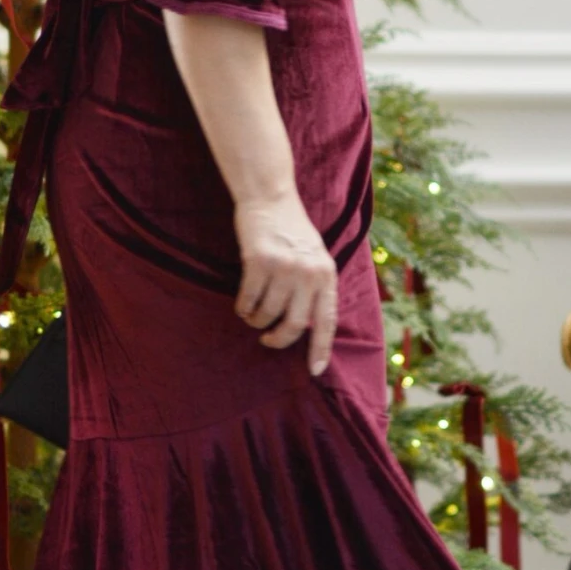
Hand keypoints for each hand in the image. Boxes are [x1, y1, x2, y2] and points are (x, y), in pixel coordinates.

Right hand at [233, 191, 337, 375]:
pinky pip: (248, 299)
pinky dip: (243, 307)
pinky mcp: (258, 261)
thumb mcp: (316, 257)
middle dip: (279, 340)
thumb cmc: (292, 231)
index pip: (327, 321)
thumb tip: (309, 325)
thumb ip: (316, 286)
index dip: (321, 349)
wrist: (270, 198)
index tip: (314, 371)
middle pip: (294, 325)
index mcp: (326, 274)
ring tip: (253, 316)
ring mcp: (283, 267)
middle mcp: (308, 273)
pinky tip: (242, 305)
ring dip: (257, 321)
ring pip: (268, 314)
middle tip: (268, 340)